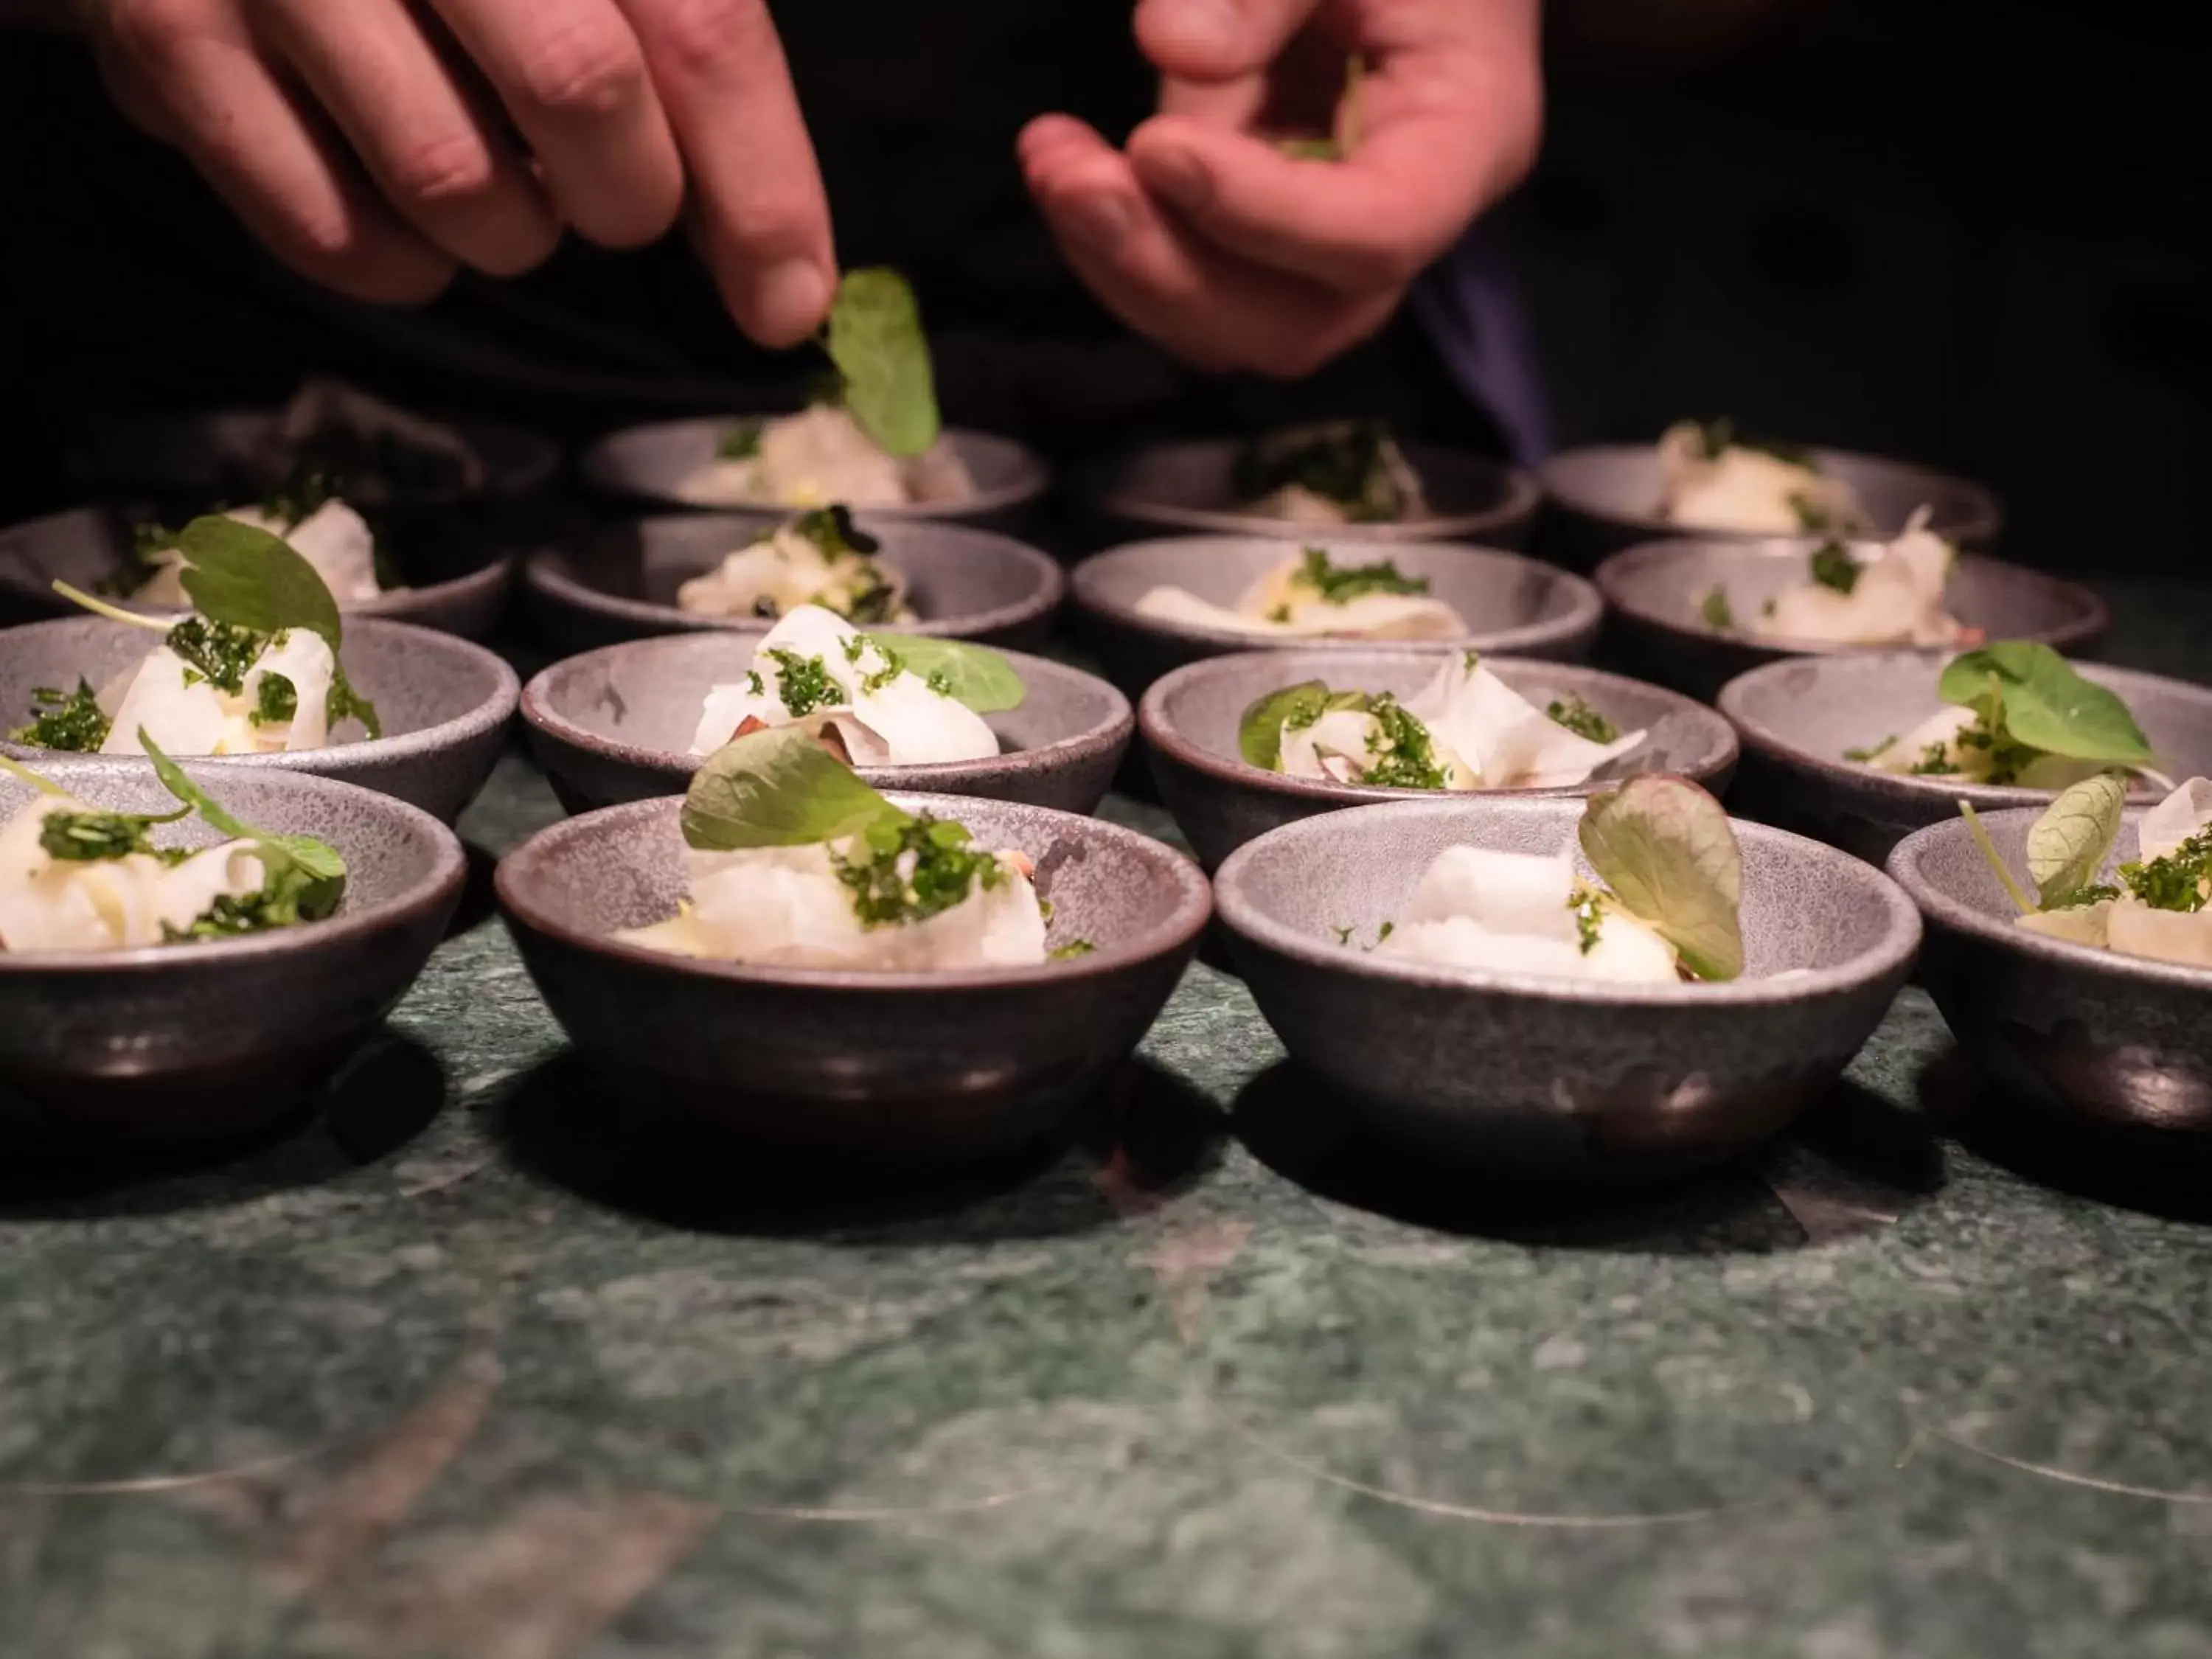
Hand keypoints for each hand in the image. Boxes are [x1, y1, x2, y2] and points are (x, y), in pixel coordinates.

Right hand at [77, 0, 834, 341]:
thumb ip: (685, 48)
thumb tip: (783, 276)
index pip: (698, 28)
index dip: (760, 183)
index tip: (788, 299)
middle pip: (582, 92)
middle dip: (628, 194)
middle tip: (613, 193)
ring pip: (458, 186)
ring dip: (513, 228)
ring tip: (494, 167)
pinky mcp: (172, 47)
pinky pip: (337, 238)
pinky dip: (406, 262)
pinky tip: (402, 197)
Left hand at [1021, 0, 1541, 378]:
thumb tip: (1170, 46)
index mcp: (1467, 134)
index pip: (1381, 230)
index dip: (1264, 213)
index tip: (1155, 143)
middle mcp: (1411, 216)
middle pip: (1300, 318)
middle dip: (1170, 268)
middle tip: (1069, 178)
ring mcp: (1334, 242)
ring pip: (1236, 325)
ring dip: (1126, 263)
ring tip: (1052, 160)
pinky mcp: (1270, 237)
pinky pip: (1196, 285)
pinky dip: (1119, 244)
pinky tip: (1066, 167)